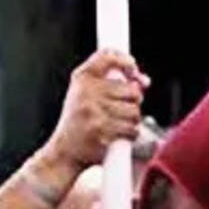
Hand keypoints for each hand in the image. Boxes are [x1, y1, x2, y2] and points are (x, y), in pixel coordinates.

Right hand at [41, 49, 148, 171]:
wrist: (64, 151)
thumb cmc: (78, 122)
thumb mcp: (85, 94)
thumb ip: (112, 81)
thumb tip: (144, 81)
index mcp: (81, 78)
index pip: (108, 56)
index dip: (126, 62)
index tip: (133, 71)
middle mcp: (86, 91)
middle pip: (131, 89)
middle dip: (132, 102)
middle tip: (121, 109)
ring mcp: (93, 110)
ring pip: (134, 111)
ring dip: (131, 120)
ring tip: (117, 123)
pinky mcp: (101, 130)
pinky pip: (131, 129)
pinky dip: (130, 134)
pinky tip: (117, 135)